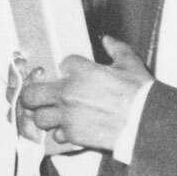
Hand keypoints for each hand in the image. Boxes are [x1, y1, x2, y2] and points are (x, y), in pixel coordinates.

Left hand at [21, 39, 152, 153]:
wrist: (144, 122)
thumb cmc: (140, 93)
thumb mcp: (131, 64)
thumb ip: (116, 49)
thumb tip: (107, 40)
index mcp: (81, 71)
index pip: (63, 64)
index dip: (69, 68)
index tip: (74, 73)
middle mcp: (68, 92)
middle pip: (32, 93)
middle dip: (33, 95)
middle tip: (38, 97)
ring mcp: (68, 115)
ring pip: (39, 117)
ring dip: (45, 116)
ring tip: (54, 115)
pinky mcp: (73, 134)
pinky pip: (56, 135)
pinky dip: (62, 132)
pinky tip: (70, 128)